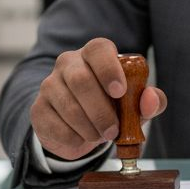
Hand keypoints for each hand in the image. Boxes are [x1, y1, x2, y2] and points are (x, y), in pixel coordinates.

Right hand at [30, 38, 167, 160]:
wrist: (81, 127)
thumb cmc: (113, 106)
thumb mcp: (135, 104)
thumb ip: (149, 100)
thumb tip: (151, 99)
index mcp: (95, 54)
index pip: (98, 49)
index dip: (109, 69)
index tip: (120, 91)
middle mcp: (68, 63)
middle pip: (80, 80)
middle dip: (101, 111)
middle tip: (113, 131)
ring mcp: (49, 85)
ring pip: (68, 105)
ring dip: (89, 127)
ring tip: (101, 137)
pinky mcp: (38, 109)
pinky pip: (54, 125)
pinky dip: (74, 138)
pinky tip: (82, 139)